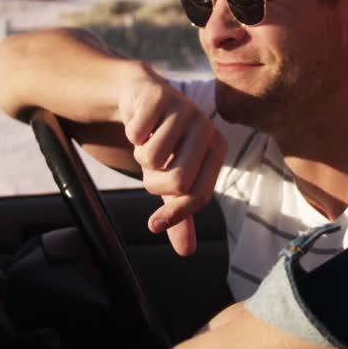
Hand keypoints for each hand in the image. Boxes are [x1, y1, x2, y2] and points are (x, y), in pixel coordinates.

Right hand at [118, 72, 226, 256]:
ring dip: (139, 157)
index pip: (200, 194)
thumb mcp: (172, 176)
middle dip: (153, 184)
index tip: (153, 224)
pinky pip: (136, 135)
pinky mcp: (159, 97)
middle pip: (177, 181)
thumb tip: (186, 252)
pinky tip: (139, 123)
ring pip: (152, 159)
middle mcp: (207, 127)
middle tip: (151, 171)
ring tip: (147, 142)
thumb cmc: (163, 142)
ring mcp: (184, 109)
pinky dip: (130, 134)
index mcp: (217, 148)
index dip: (175, 214)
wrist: (141, 97)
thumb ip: (181, 213)